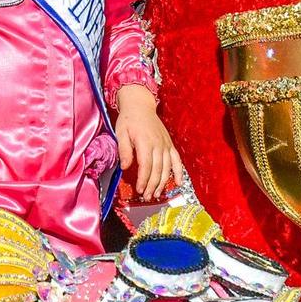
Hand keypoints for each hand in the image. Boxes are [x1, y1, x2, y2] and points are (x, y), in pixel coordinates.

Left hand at [115, 86, 181, 200]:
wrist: (140, 105)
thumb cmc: (129, 119)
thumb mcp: (121, 132)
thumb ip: (124, 150)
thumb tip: (124, 167)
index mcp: (145, 142)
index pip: (146, 166)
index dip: (143, 180)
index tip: (139, 190)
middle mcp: (158, 144)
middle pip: (157, 170)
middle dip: (152, 185)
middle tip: (146, 196)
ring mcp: (165, 144)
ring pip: (167, 167)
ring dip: (162, 182)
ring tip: (156, 194)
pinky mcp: (169, 144)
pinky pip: (177, 160)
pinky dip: (179, 171)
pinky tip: (179, 182)